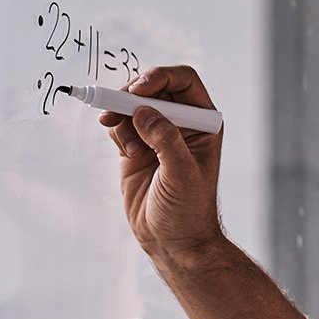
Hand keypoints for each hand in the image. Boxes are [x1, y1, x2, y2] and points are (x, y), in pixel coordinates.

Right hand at [100, 65, 225, 261]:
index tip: (139, 90)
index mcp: (203, 122)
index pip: (183, 80)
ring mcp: (156, 133)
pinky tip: (126, 153)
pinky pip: (121, 123)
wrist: (171, 242)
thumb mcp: (182, 175)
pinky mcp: (136, 146)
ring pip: (132, 103)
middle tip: (116, 108)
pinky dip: (116, 129)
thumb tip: (143, 112)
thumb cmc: (188, 211)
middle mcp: (181, 122)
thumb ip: (166, 140)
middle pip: (153, 86)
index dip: (160, 77)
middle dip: (132, 94)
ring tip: (128, 148)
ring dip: (122, 116)